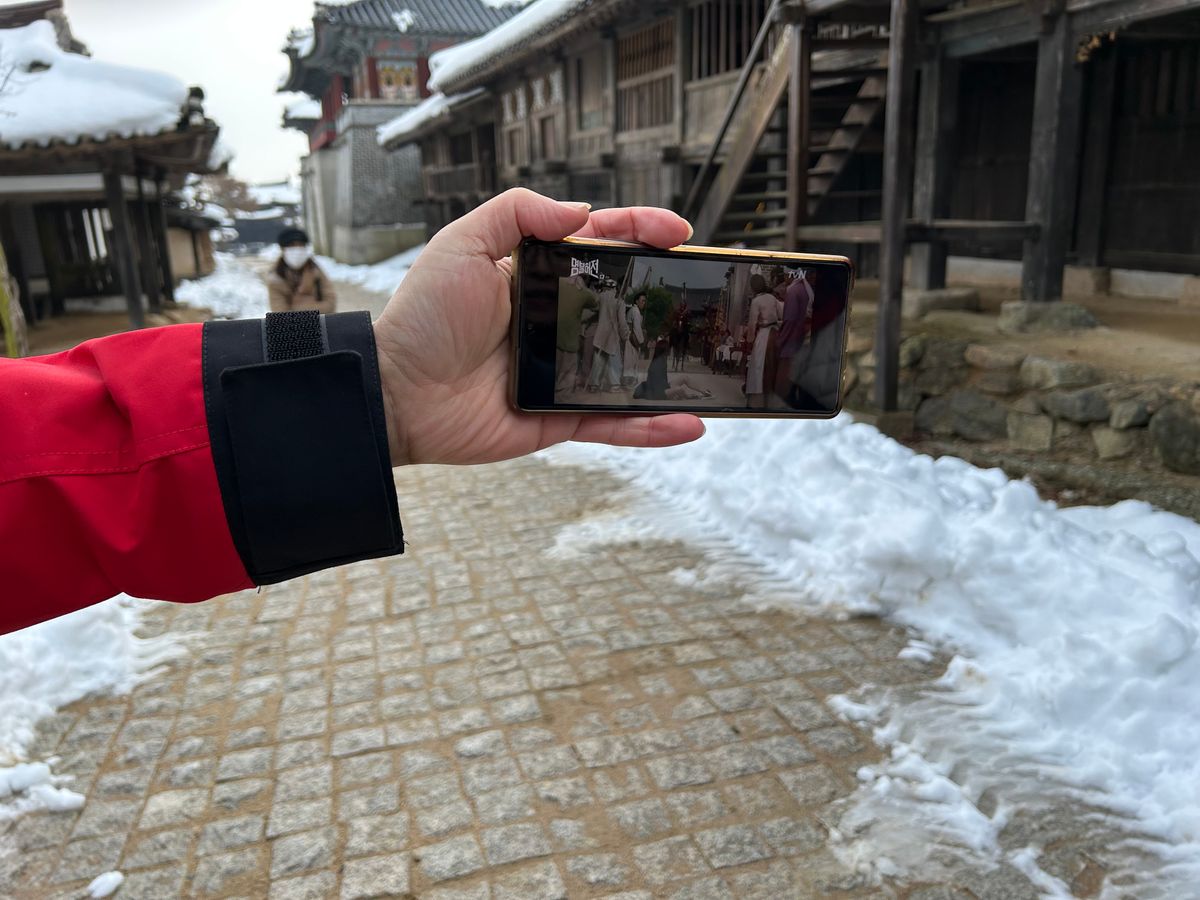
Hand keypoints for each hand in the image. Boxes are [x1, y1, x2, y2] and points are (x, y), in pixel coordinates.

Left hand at [373, 188, 703, 465]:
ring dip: (675, 363)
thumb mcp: (463, 244)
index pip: (602, 244)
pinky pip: (614, 424)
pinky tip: (691, 423)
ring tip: (716, 355)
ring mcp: (563, 372)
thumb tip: (583, 211)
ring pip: (631, 366)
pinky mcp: (561, 419)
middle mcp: (558, 320)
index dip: (642, 231)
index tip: (678, 231)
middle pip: (628, 302)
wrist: (397, 392)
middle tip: (711, 288)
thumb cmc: (422, 316)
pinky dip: (652, 427)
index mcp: (538, 274)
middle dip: (672, 293)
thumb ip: (518, 213)